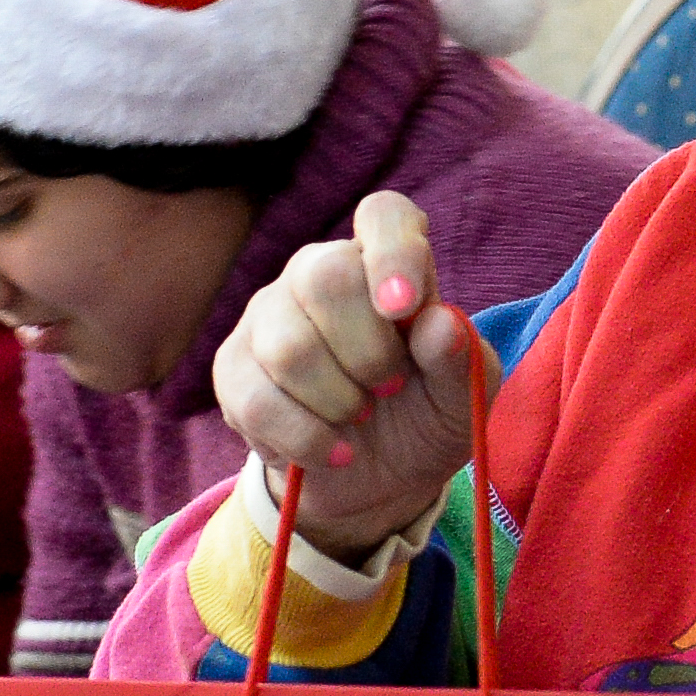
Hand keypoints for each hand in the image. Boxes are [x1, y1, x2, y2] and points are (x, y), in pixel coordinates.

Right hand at [206, 189, 473, 560]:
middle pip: (325, 278)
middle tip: (390, 388)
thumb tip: (439, 323)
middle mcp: (319, 272)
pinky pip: (257, 400)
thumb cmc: (424, 417)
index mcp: (384, 263)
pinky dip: (306, 439)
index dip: (394, 251)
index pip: (384, 216)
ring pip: (288, 348)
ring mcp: (268, 316)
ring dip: (338, 402)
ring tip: (358, 417)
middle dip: (369, 353)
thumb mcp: (462, 399)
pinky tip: (331, 450)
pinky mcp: (233, 367)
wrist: (376, 479)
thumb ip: (459, 358)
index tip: (404, 307)